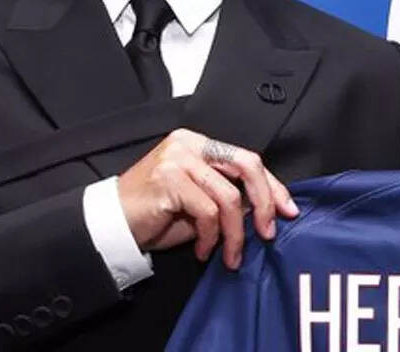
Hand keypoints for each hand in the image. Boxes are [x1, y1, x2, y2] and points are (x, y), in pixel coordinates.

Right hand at [116, 128, 298, 268]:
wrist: (111, 224)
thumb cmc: (155, 215)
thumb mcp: (199, 203)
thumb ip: (228, 198)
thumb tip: (262, 210)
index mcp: (200, 144)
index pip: (247, 160)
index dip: (272, 186)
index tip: (288, 211)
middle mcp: (190, 144)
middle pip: (247, 165)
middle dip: (264, 201)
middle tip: (268, 232)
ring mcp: (178, 158)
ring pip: (229, 196)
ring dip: (235, 233)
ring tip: (230, 255)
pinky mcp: (168, 178)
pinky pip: (207, 211)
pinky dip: (211, 237)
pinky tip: (204, 250)